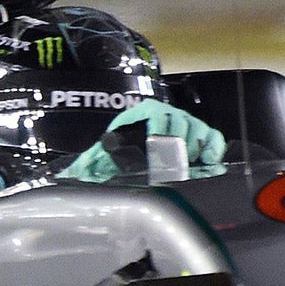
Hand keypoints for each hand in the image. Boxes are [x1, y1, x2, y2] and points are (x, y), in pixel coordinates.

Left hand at [61, 102, 227, 182]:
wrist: (140, 140)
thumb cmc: (124, 144)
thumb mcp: (108, 150)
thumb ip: (91, 161)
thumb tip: (70, 173)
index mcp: (145, 112)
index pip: (156, 117)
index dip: (159, 133)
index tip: (156, 151)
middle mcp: (169, 114)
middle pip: (180, 123)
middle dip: (178, 145)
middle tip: (173, 165)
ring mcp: (188, 122)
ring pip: (199, 129)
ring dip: (195, 148)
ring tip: (187, 165)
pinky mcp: (202, 134)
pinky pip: (214, 137)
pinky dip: (214, 149)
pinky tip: (208, 164)